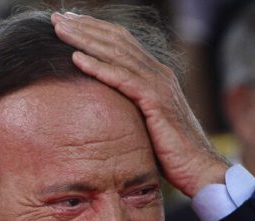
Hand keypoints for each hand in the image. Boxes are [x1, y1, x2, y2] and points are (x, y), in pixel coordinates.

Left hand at [50, 11, 229, 196]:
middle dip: (84, 26)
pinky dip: (99, 67)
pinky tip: (76, 58)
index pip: (122, 42)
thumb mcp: (146, 124)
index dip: (95, 29)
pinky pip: (123, 79)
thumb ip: (130, 109)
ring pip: (116, 53)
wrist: (199, 169)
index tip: (69, 22)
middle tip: (56, 17)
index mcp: (155, 75)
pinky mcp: (156, 102)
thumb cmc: (172, 153)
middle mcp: (158, 73)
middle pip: (116, 40)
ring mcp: (159, 85)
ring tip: (58, 29)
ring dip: (85, 39)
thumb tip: (105, 110)